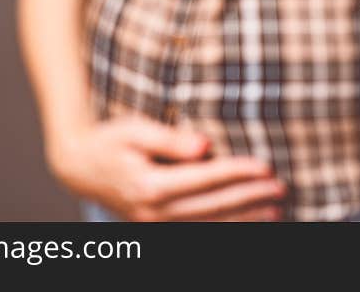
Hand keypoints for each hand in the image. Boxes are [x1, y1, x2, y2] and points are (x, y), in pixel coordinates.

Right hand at [47, 114, 285, 221]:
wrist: (78, 167)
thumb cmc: (110, 140)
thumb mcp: (135, 129)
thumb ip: (169, 139)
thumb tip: (205, 146)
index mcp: (149, 185)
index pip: (205, 179)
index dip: (238, 173)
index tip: (266, 167)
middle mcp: (154, 212)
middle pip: (212, 206)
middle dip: (250, 198)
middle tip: (281, 188)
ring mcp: (155, 224)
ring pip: (209, 224)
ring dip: (245, 218)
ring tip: (276, 211)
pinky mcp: (158, 227)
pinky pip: (198, 230)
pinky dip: (225, 227)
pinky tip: (248, 222)